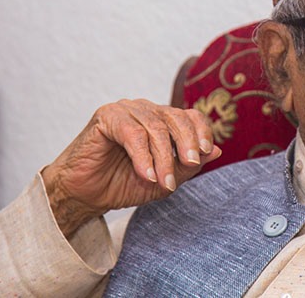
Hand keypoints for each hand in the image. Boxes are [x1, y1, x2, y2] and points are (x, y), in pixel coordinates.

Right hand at [41, 99, 221, 236]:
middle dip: (187, 144)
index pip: (191, 116)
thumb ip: (189, 165)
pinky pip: (132, 133)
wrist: (86, 194)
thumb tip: (217, 151)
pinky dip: (143, 156)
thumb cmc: (123, 184)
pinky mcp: (107, 116)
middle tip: (190, 165)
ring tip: (164, 182)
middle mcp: (147, 111)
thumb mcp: (165, 180)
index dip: (202, 132)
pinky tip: (147, 174)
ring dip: (163, 157)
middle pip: (177, 118)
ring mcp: (126, 110)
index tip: (205, 153)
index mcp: (163, 121)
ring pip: (156, 127)